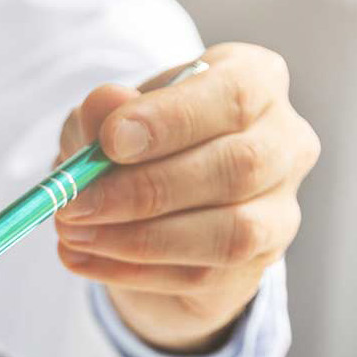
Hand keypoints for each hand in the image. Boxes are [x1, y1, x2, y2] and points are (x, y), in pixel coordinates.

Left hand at [52, 43, 316, 353]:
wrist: (149, 208)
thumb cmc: (133, 146)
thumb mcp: (105, 120)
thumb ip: (102, 112)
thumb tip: (104, 104)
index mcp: (255, 82)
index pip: (235, 95)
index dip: (171, 120)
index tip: (109, 141)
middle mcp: (285, 142)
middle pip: (238, 166)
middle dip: (144, 190)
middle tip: (74, 203)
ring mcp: (280, 207)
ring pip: (230, 231)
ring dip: (138, 238)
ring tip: (72, 233)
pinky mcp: (258, 263)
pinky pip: (203, 274)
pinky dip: (131, 270)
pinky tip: (81, 258)